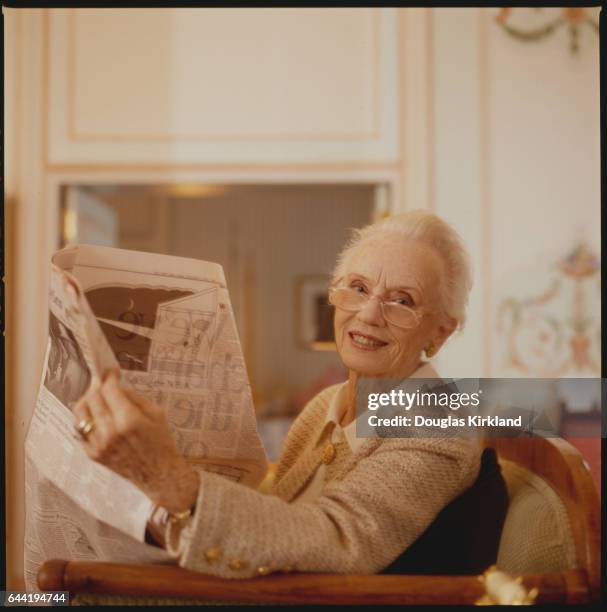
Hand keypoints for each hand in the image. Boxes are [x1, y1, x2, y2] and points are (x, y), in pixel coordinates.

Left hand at [73, 370, 198, 513]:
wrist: (159, 473)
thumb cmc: (161, 442)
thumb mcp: (156, 413)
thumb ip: (133, 397)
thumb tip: (116, 385)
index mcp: (129, 420)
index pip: (109, 389)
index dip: (109, 376)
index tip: (112, 371)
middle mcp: (110, 432)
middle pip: (92, 398)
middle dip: (98, 386)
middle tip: (105, 382)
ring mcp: (99, 444)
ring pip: (80, 413)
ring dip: (88, 400)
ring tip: (98, 398)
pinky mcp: (93, 454)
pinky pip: (81, 429)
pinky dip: (87, 418)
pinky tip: (98, 416)